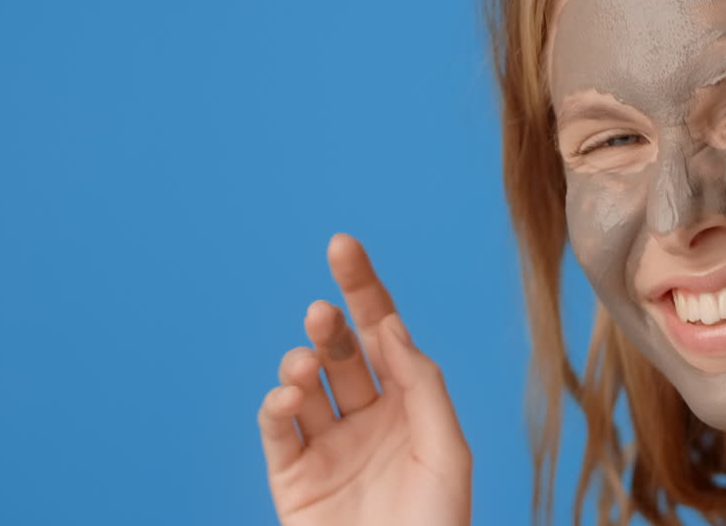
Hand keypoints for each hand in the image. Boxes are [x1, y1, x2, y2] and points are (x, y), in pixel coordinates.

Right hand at [257, 233, 471, 525]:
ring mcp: (328, 446)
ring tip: (305, 369)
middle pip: (342, 350)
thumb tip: (394, 327)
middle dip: (329, 323)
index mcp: (411, 406)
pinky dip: (276, 405)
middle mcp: (368, 418)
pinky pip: (278, 429)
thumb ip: (424, 386)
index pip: (385, 334)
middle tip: (322, 313)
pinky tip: (288, 399)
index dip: (365, 289)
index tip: (342, 246)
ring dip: (301, 364)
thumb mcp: (448, 454)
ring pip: (305, 384)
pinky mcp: (293, 478)